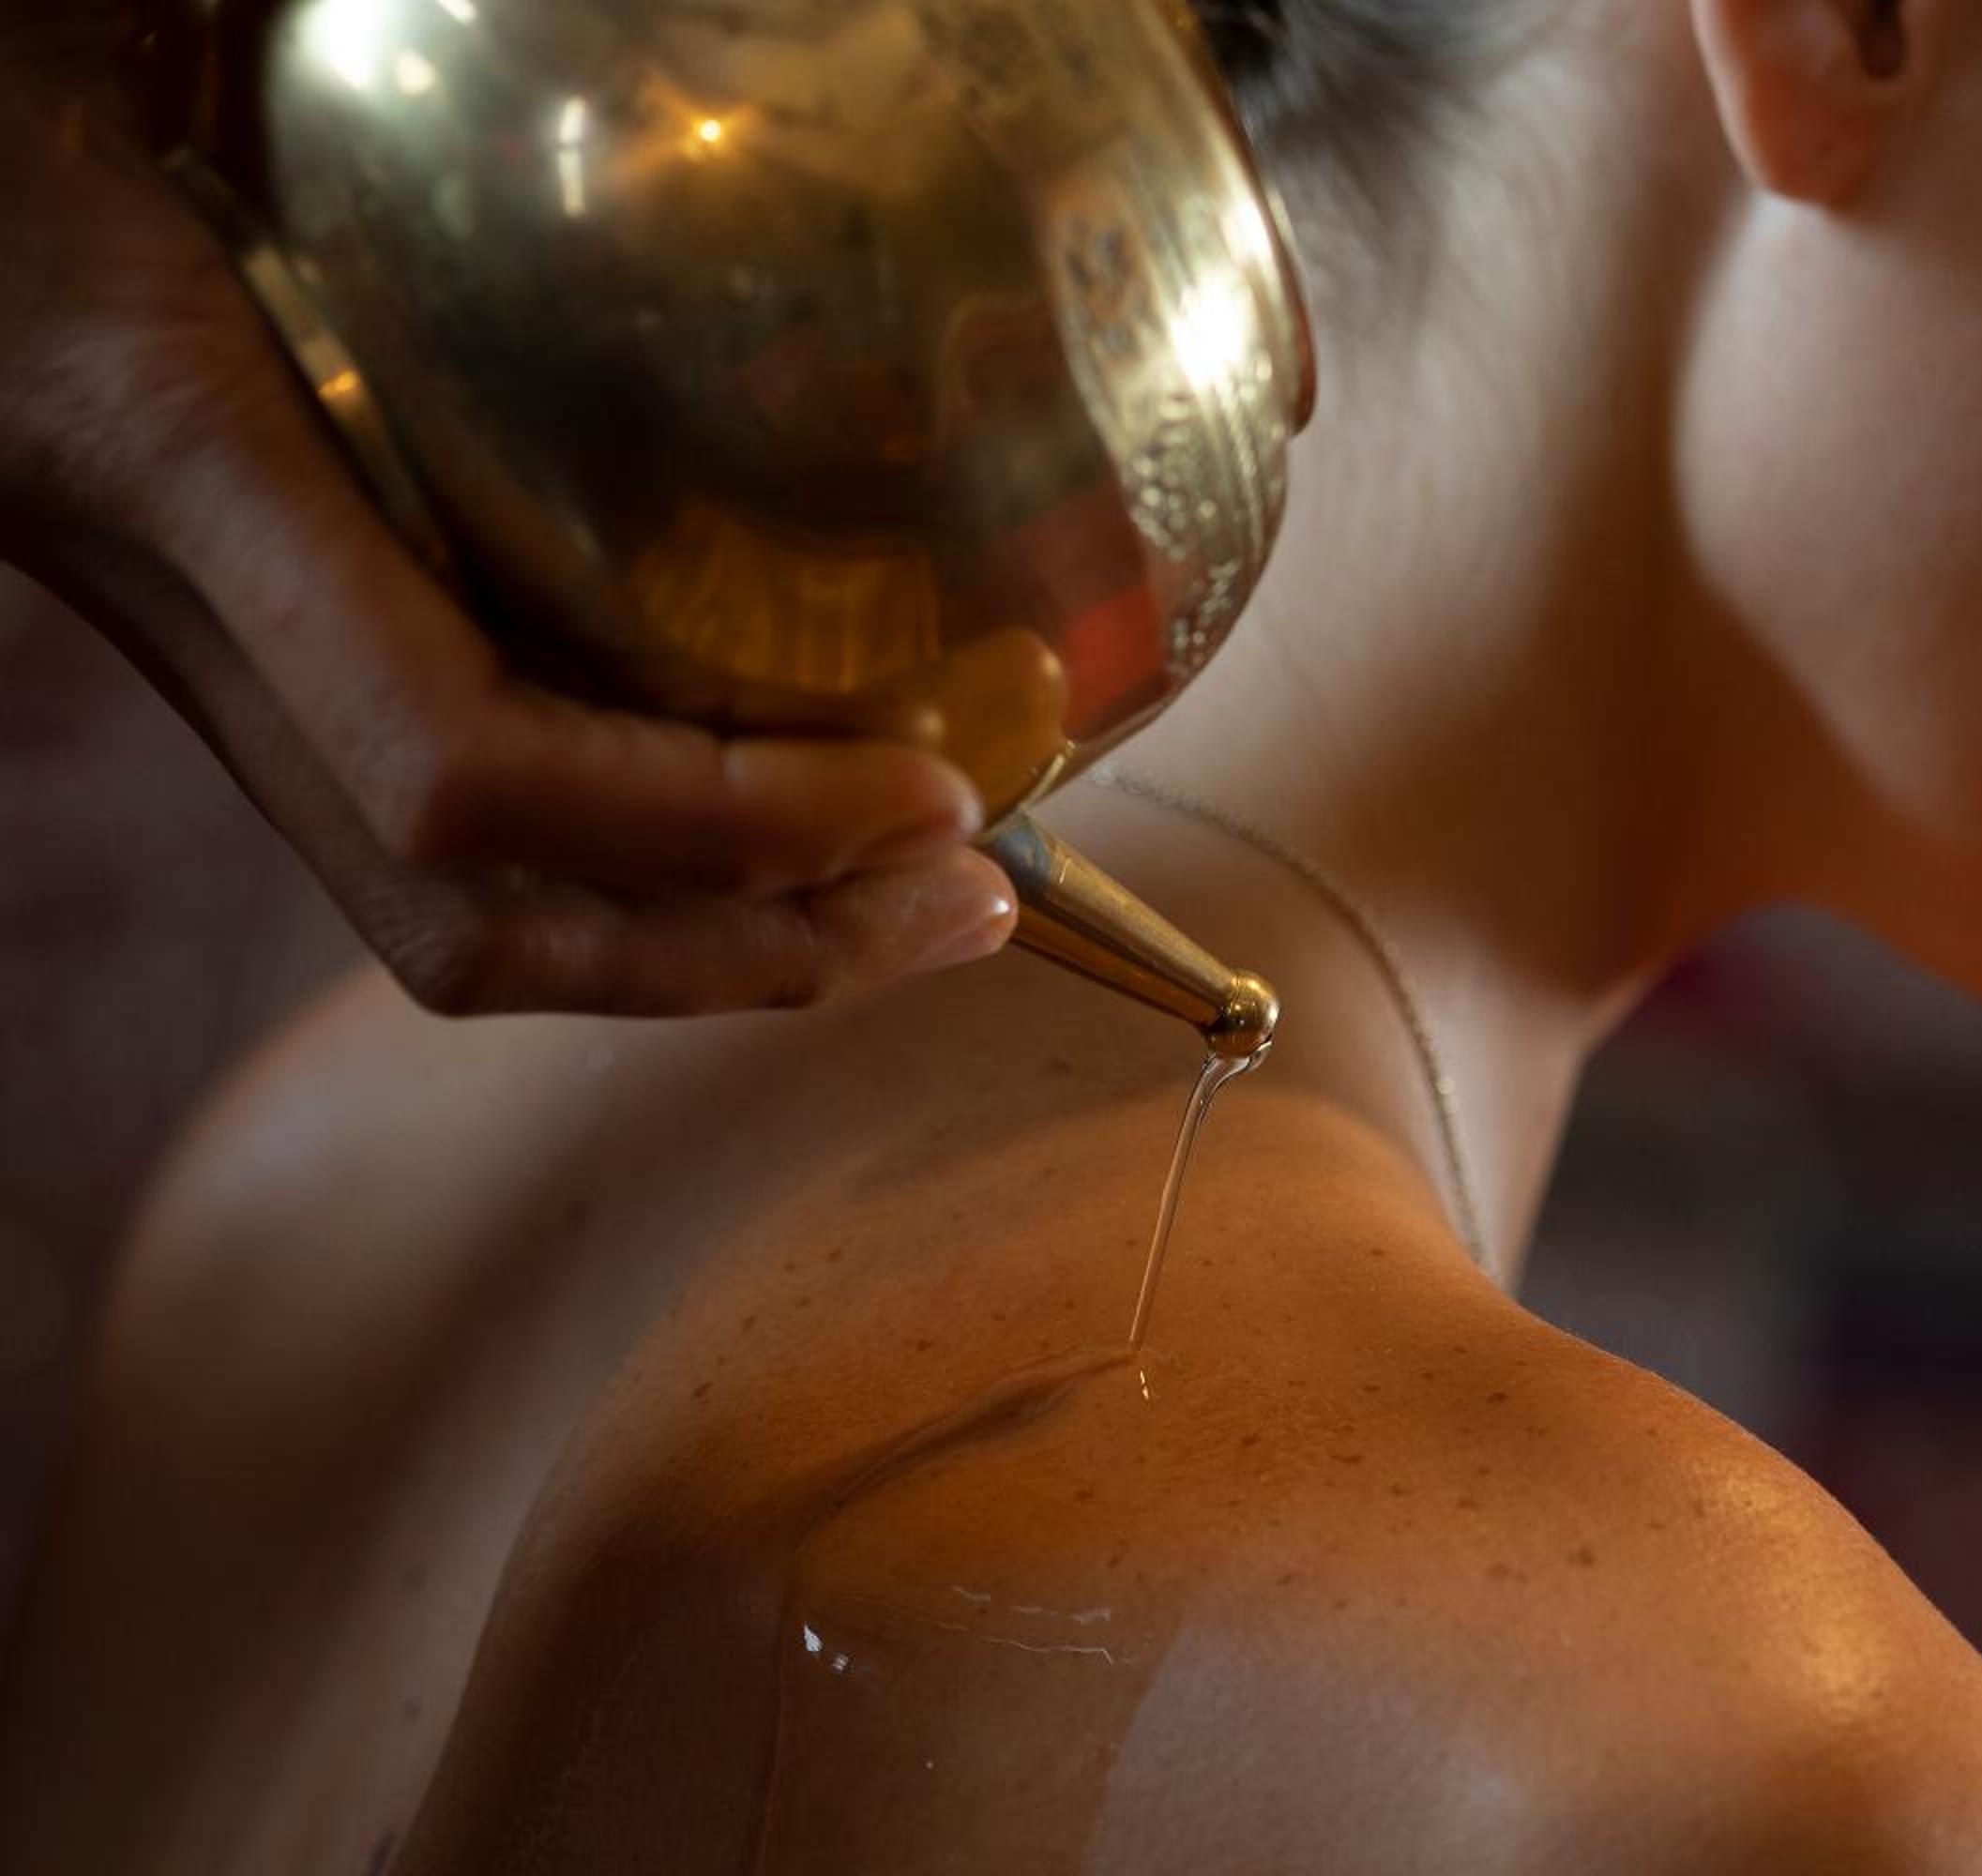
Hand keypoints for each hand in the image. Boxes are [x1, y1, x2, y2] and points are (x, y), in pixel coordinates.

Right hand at [0, 33, 1017, 1016]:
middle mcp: (191, 606)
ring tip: (929, 885)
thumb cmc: (11, 68)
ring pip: (461, 909)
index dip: (710, 826)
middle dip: (748, 949)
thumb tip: (641, 40)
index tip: (932, 786)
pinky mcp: (247, 635)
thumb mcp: (143, 11)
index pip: (458, 761)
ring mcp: (210, 651)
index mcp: (174, 455)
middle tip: (975, 892)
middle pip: (477, 916)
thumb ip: (310, 25)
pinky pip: (460, 814)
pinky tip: (801, 778)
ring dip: (713, 936)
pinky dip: (648, 847)